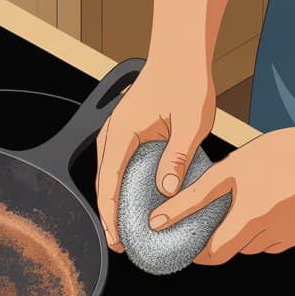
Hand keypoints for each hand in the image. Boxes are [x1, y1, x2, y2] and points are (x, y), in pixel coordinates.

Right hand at [96, 60, 215, 251]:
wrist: (182, 50)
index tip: (116, 240)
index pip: (109, 185)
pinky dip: (122, 187)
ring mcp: (118, 131)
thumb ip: (178, 158)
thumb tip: (166, 191)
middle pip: (103, 184)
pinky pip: (119, 166)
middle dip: (109, 217)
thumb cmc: (186, 80)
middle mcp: (113, 133)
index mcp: (123, 133)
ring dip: (114, 203)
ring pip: (108, 176)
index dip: (110, 217)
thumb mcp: (190, 123)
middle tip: (120, 244)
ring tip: (125, 228)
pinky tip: (135, 201)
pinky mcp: (128, 130)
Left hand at [149, 123, 294, 263]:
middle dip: (219, 236)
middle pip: (231, 248)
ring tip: (247, 197)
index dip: (197, 253)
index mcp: (249, 218)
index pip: (213, 254)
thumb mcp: (235, 166)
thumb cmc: (288, 151)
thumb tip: (160, 218)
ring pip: (251, 245)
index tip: (187, 242)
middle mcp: (268, 236)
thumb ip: (196, 196)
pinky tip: (269, 202)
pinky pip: (271, 241)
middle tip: (215, 211)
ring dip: (241, 231)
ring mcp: (286, 238)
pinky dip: (262, 229)